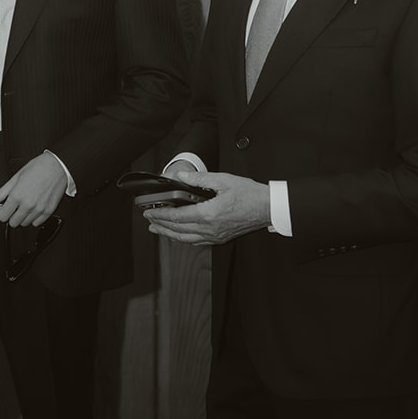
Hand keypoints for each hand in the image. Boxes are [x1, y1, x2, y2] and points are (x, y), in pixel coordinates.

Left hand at [0, 151, 67, 226]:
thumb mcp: (16, 177)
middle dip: (12, 216)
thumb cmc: (39, 168)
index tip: (4, 208)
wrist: (58, 166)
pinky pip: (37, 223)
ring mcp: (39, 209)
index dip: (1, 212)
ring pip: (25, 224)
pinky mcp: (48, 211)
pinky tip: (34, 208)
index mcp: (17, 195)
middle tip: (15, 207)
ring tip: (26, 205)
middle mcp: (28, 204)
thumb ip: (3, 191)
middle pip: (13, 223)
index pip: (2, 216)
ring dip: (23, 217)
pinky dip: (34, 218)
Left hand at [143, 170, 270, 244]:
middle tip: (149, 221)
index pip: (177, 217)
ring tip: (158, 230)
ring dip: (169, 235)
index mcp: (209, 214)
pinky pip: (197, 241)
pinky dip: (184, 239)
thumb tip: (180, 176)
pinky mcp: (220, 238)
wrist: (268, 208)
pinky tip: (180, 235)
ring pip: (186, 239)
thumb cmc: (250, 195)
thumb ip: (199, 179)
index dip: (160, 214)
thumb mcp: (223, 180)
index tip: (149, 211)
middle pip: (178, 230)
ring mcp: (215, 236)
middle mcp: (210, 229)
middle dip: (160, 225)